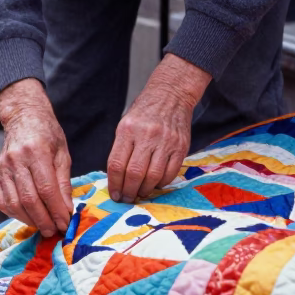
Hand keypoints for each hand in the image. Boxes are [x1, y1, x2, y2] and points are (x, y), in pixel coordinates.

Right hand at [0, 79, 73, 237]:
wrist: (23, 117)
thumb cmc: (47, 133)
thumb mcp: (63, 153)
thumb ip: (64, 182)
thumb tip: (67, 209)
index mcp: (36, 151)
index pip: (46, 189)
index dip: (57, 210)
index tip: (66, 223)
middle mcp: (16, 159)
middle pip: (30, 200)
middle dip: (45, 220)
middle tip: (56, 230)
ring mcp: (3, 167)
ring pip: (15, 204)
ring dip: (31, 220)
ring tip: (44, 226)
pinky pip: (3, 202)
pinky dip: (16, 214)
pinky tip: (29, 217)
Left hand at [106, 54, 210, 202]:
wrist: (171, 95)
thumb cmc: (144, 112)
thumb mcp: (126, 124)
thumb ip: (121, 148)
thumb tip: (116, 178)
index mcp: (127, 130)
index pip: (117, 164)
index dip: (114, 184)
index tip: (114, 194)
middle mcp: (146, 136)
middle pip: (134, 173)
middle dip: (128, 191)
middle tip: (127, 199)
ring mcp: (165, 142)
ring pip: (153, 176)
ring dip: (145, 190)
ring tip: (140, 193)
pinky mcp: (181, 147)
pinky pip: (170, 173)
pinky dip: (161, 183)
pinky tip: (155, 184)